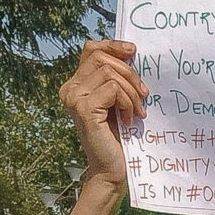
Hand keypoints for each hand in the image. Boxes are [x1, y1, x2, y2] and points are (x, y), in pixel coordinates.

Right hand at [61, 38, 146, 187]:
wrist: (112, 169)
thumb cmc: (118, 137)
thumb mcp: (117, 101)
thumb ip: (115, 79)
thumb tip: (131, 52)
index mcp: (76, 84)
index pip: (91, 49)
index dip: (112, 45)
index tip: (133, 51)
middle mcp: (69, 88)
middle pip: (103, 58)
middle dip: (130, 73)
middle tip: (144, 95)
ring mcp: (74, 98)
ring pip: (110, 73)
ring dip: (131, 91)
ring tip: (137, 111)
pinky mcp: (84, 108)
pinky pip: (113, 88)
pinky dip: (128, 101)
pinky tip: (129, 118)